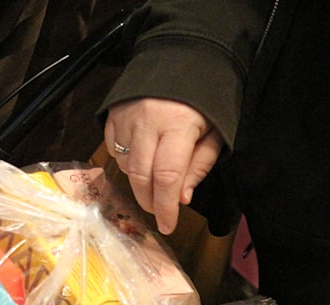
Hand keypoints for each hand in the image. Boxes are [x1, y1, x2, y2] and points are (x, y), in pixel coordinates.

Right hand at [105, 98, 222, 233]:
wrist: (182, 53)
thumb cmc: (205, 96)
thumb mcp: (216, 129)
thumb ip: (199, 164)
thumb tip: (182, 198)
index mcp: (178, 125)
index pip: (168, 176)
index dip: (166, 206)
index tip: (168, 225)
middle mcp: (147, 123)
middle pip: (141, 176)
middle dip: (150, 201)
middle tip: (160, 211)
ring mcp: (126, 118)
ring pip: (126, 165)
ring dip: (140, 180)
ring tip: (155, 176)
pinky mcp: (113, 114)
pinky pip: (114, 149)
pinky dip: (126, 160)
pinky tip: (141, 155)